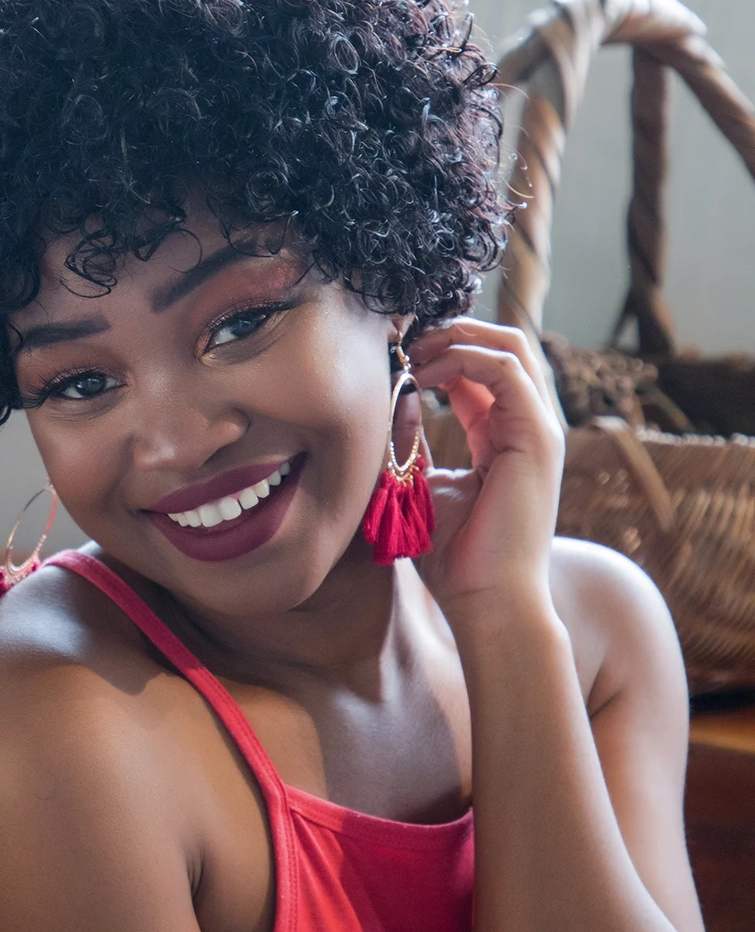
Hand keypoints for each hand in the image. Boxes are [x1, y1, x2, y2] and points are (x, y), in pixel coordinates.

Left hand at [405, 318, 565, 632]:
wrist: (487, 601)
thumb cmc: (455, 557)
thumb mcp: (424, 486)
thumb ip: (413, 445)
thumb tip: (392, 403)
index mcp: (505, 434)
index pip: (482, 367)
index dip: (441, 349)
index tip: (395, 355)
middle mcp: (528, 425)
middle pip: (504, 344)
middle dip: (452, 331)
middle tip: (404, 341)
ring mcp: (539, 429)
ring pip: (511, 346)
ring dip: (456, 338)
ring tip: (411, 354)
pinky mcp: (537, 437)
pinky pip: (506, 370)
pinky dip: (462, 360)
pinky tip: (422, 378)